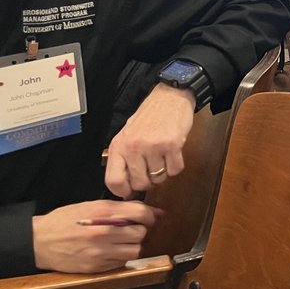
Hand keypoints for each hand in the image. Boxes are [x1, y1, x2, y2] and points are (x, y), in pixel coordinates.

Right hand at [32, 200, 159, 272]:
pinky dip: (120, 257)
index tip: (149, 217)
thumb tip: (151, 211)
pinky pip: (120, 263)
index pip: (141, 213)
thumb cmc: (64, 221)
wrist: (38, 242)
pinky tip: (110, 251)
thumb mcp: (91, 206)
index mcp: (102, 212)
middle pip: (140, 233)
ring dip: (132, 246)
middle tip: (131, 229)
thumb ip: (121, 208)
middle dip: (139, 230)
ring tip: (121, 241)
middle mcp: (103, 232)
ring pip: (134, 251)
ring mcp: (99, 252)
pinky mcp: (95, 267)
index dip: (150, 215)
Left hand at [105, 84, 194, 198]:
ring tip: (163, 157)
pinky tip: (173, 153)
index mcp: (119, 146)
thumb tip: (125, 189)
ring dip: (163, 172)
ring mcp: (153, 146)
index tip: (130, 191)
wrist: (170, 97)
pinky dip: (176, 166)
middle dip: (148, 182)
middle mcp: (133, 147)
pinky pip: (175, 170)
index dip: (123, 191)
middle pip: (139, 184)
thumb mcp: (127, 135)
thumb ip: (123, 160)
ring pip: (158, 179)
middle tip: (152, 170)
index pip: (113, 181)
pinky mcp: (172, 145)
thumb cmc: (149, 117)